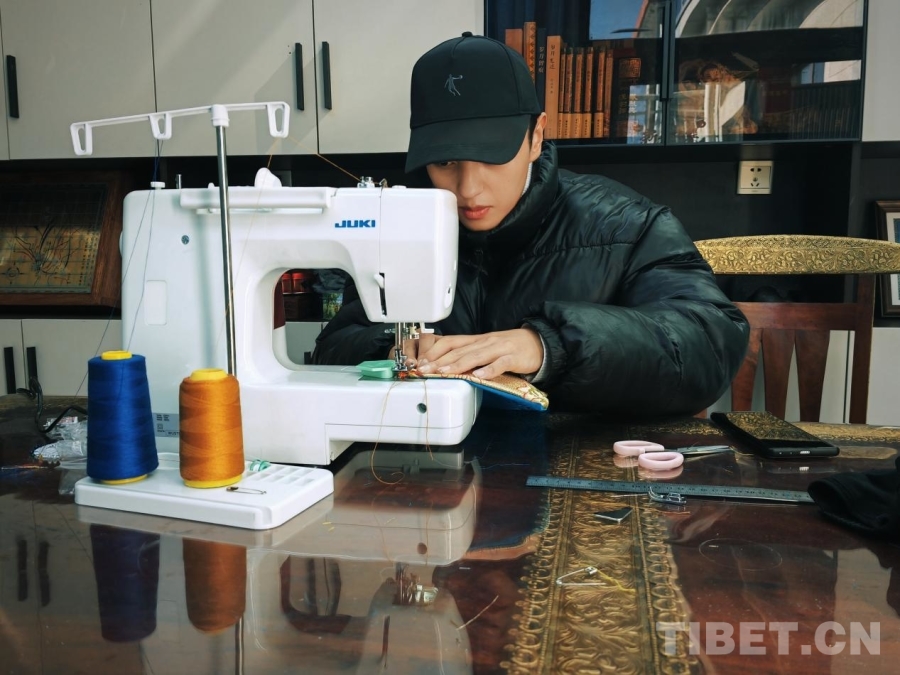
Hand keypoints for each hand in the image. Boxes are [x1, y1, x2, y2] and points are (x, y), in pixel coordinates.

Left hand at [414, 328, 542, 379]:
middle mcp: (484, 342)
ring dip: (458, 364)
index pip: (450, 342)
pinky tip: (479, 376)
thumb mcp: (484, 348)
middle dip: (439, 360)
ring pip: (476, 356)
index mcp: (475, 340)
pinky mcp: (513, 357)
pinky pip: (500, 364)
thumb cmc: (508, 348)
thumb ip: (467, 354)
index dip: (434, 352)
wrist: (537, 342)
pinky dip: (489, 370)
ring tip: (444, 372)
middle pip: (458, 350)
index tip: (420, 363)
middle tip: (424, 370)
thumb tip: (443, 364)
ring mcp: (499, 349)